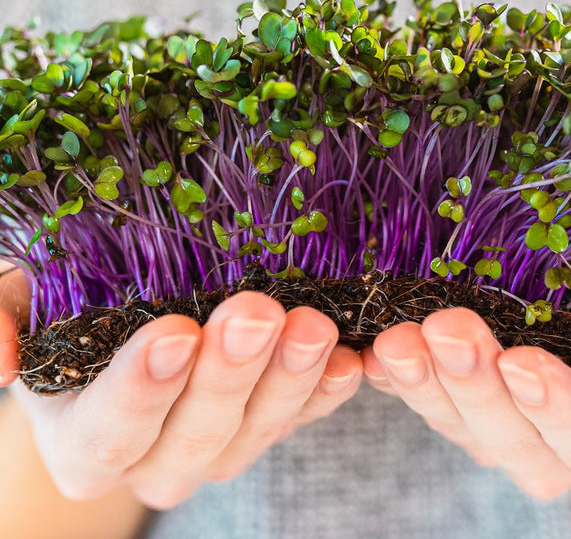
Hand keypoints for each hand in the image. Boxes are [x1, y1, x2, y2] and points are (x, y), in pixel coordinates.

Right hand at [1, 265, 362, 509]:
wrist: (127, 323)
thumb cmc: (68, 305)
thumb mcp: (21, 297)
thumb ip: (1, 319)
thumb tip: (3, 360)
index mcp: (86, 440)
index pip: (107, 433)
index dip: (140, 390)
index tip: (174, 332)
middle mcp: (155, 458)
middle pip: (195, 436)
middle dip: (229, 375)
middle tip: (256, 313)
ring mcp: (221, 444)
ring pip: (258, 431)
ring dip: (289, 379)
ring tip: (312, 324)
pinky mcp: (271, 421)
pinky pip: (305, 416)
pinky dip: (329, 389)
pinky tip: (351, 356)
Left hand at [361, 307, 570, 502]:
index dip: (562, 410)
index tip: (529, 363)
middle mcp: (550, 444)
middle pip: (509, 435)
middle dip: (477, 387)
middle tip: (448, 329)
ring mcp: (495, 423)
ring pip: (453, 417)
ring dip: (423, 379)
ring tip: (398, 336)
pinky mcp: (451, 393)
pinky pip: (416, 391)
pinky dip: (393, 370)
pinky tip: (370, 339)